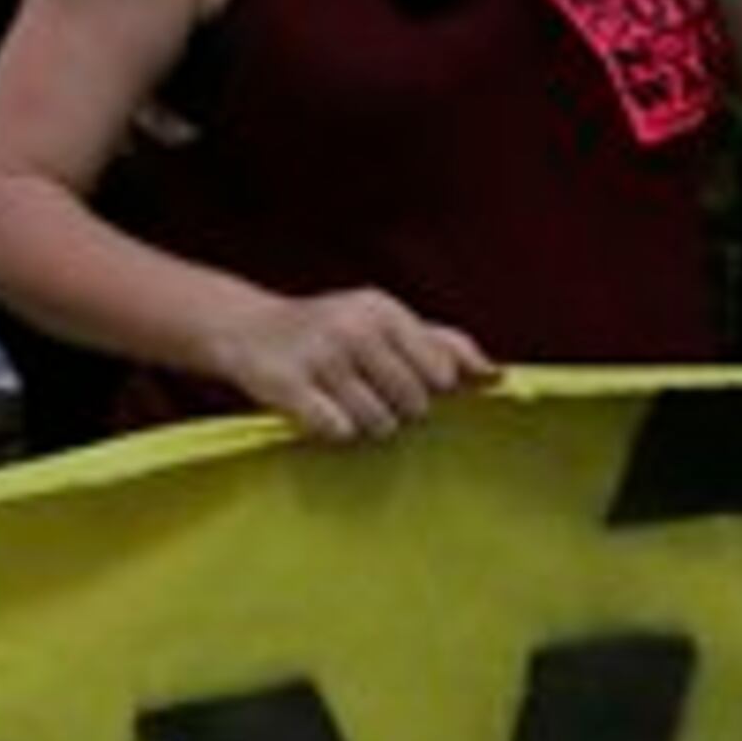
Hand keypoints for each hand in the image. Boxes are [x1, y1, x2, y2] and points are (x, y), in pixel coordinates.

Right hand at [206, 287, 494, 442]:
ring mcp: (318, 355)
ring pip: (377, 424)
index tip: (396, 378)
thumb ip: (442, 344)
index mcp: (382, 309)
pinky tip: (314, 408)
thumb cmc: (329, 331)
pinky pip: (337, 430)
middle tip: (362, 390)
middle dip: (393, 409)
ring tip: (337, 400)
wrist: (243, 328)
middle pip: (413, 405)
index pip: (440, 375)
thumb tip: (497, 375)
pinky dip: (330, 429)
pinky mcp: (287, 384)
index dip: (423, 388)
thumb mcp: (383, 322)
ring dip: (361, 423)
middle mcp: (353, 327)